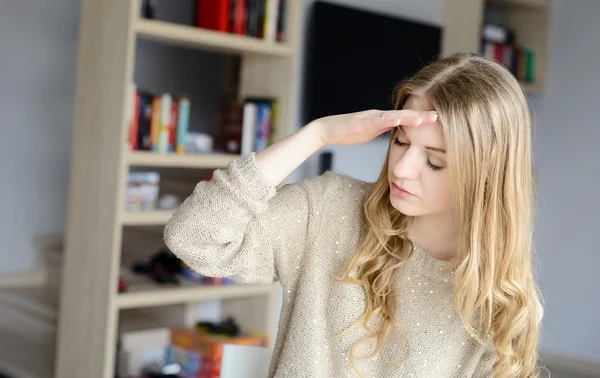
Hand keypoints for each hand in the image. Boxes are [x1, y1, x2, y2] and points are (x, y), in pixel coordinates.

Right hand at [309, 109, 437, 146]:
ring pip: (396, 116)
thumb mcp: (371, 133)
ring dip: (413, 117)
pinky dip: (392, 120)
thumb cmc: (348, 133)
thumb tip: (398, 134)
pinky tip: (402, 120)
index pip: (406, 119)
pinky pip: (379, 121)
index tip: (438, 120)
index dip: (422, 119)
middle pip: (406, 115)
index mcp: (384, 120)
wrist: (328, 130)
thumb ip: (384, 131)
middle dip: (423, 116)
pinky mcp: (363, 121)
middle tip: (441, 116)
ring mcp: (372, 117)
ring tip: (429, 118)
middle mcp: (380, 116)